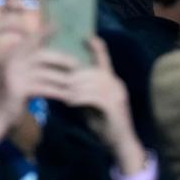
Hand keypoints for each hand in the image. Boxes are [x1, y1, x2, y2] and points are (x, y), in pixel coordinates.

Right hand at [0, 33, 75, 149]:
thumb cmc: (16, 91)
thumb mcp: (23, 72)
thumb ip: (32, 60)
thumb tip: (51, 46)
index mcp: (14, 53)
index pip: (32, 38)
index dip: (44, 31)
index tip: (58, 25)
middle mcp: (13, 60)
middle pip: (42, 55)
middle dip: (61, 58)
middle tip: (77, 63)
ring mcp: (15, 74)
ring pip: (45, 73)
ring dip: (62, 78)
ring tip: (75, 82)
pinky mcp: (19, 89)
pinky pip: (44, 88)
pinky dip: (58, 92)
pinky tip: (68, 95)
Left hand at [61, 37, 145, 174]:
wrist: (120, 144)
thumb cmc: (103, 123)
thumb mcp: (91, 103)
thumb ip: (84, 91)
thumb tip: (66, 81)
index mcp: (112, 80)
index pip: (105, 58)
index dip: (96, 46)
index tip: (86, 36)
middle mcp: (116, 84)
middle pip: (93, 70)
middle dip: (75, 74)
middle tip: (59, 78)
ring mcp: (116, 95)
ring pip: (92, 82)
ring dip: (74, 87)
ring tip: (62, 92)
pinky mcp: (114, 107)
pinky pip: (93, 97)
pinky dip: (79, 98)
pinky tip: (69, 102)